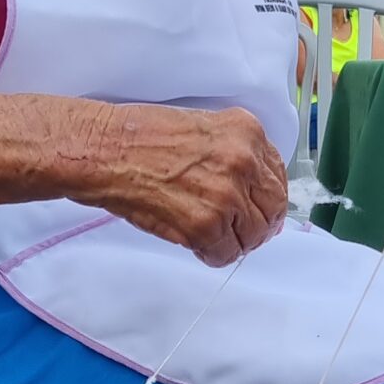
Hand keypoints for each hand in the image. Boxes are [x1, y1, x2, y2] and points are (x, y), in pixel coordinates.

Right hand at [99, 104, 289, 265]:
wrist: (106, 151)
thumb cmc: (141, 137)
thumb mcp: (202, 127)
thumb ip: (233, 153)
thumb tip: (251, 190)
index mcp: (247, 132)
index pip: (277, 175)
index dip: (267, 197)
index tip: (259, 208)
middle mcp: (244, 162)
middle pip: (273, 207)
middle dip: (260, 223)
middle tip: (242, 232)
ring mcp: (227, 196)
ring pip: (253, 235)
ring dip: (237, 242)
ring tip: (214, 238)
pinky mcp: (205, 226)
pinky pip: (225, 254)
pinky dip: (214, 255)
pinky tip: (197, 245)